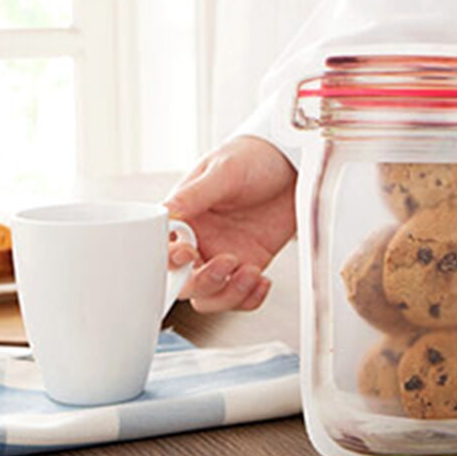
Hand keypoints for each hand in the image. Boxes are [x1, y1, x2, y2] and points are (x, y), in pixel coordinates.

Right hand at [164, 136, 296, 312]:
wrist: (294, 163)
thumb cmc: (254, 157)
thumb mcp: (225, 170)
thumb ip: (195, 194)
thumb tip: (166, 212)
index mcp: (184, 218)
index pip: (163, 250)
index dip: (169, 261)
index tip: (188, 254)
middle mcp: (200, 241)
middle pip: (185, 283)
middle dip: (204, 282)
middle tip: (228, 262)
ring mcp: (225, 255)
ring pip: (212, 296)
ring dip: (230, 294)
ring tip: (251, 273)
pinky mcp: (250, 263)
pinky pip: (242, 296)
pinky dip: (250, 298)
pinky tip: (262, 281)